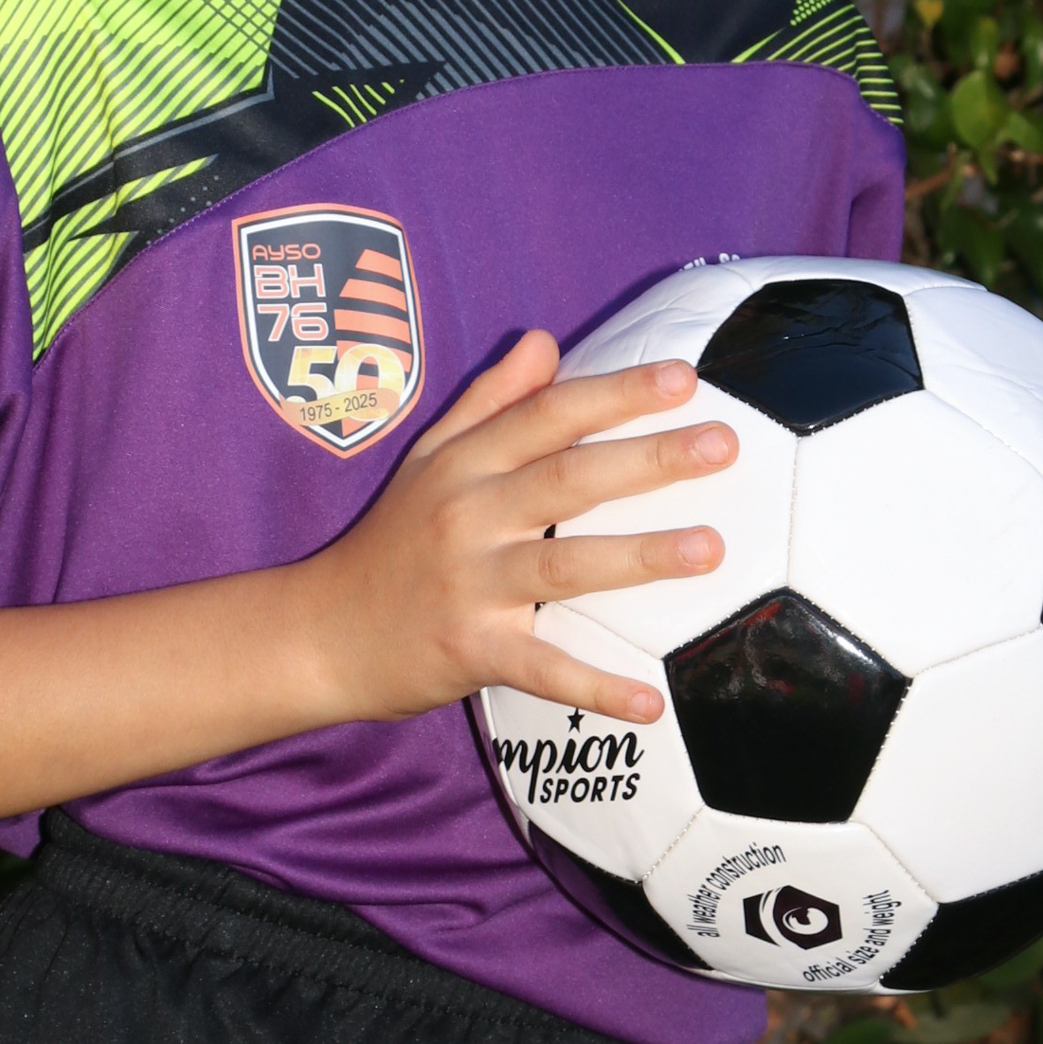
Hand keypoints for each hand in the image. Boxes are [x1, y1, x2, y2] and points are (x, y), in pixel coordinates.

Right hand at [301, 329, 734, 729]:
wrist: (320, 632)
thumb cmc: (389, 540)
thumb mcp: (429, 458)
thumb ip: (490, 399)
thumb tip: (545, 340)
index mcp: (467, 464)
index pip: (548, 416)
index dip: (615, 393)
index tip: (683, 377)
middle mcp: (469, 515)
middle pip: (568, 480)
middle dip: (648, 460)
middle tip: (722, 444)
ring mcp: (470, 585)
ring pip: (564, 565)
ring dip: (639, 557)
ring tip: (710, 548)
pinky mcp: (471, 651)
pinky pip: (542, 668)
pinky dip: (594, 686)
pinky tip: (651, 703)